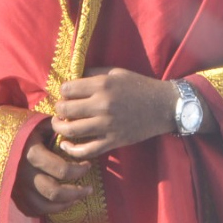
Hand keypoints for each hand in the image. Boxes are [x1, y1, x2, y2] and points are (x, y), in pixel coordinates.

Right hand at [12, 120, 91, 215]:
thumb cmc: (21, 129)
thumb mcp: (38, 124)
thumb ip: (58, 128)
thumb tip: (77, 128)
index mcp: (32, 154)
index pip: (62, 170)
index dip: (79, 170)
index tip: (88, 165)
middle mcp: (24, 174)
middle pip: (55, 192)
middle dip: (76, 193)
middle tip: (89, 189)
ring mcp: (17, 187)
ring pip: (44, 206)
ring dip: (64, 205)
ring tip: (77, 198)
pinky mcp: (13, 195)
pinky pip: (31, 210)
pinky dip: (47, 211)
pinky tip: (59, 204)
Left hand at [51, 67, 177, 158]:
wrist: (163, 106)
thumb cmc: (139, 86)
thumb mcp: (116, 73)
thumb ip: (93, 74)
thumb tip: (71, 79)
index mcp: (102, 85)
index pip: (67, 89)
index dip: (63, 91)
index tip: (66, 94)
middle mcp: (102, 105)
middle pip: (65, 109)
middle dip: (58, 109)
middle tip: (60, 110)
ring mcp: (107, 125)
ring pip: (71, 130)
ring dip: (59, 128)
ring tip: (59, 124)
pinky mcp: (113, 141)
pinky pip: (87, 150)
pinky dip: (72, 150)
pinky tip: (66, 144)